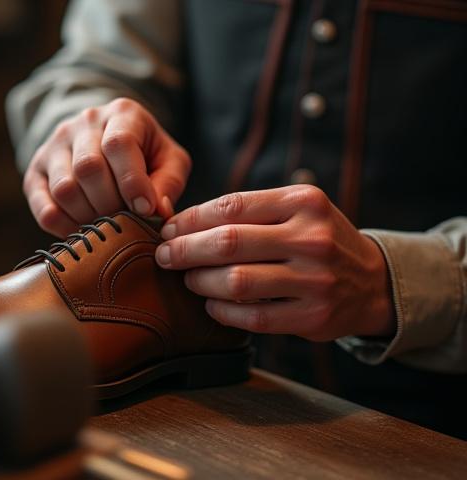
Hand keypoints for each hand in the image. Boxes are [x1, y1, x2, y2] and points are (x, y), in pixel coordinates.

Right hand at [23, 98, 190, 237]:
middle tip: (126, 222)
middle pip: (88, 168)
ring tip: (107, 226)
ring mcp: (54, 145)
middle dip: (111, 205)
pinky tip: (83, 230)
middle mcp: (83, 124)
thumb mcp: (169, 160)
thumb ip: (169, 183)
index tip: (145, 209)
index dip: (132, 183)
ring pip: (64, 189)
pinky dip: (64, 226)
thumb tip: (156, 211)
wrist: (108, 139)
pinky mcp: (35, 171)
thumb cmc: (146, 153)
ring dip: (88, 217)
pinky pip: (44, 207)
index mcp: (121, 113)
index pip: (118, 144)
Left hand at [155, 185, 394, 340]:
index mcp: (303, 202)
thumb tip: (182, 223)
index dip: (190, 220)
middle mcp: (312, 238)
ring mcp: (316, 280)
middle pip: (228, 242)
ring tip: (189, 280)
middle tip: (164, 256)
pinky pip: (252, 318)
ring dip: (200, 281)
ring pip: (236, 282)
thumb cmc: (317, 240)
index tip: (168, 229)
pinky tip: (212, 304)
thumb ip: (249, 212)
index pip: (231, 207)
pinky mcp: (313, 317)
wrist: (371, 281)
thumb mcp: (296, 211)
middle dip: (184, 250)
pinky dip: (222, 312)